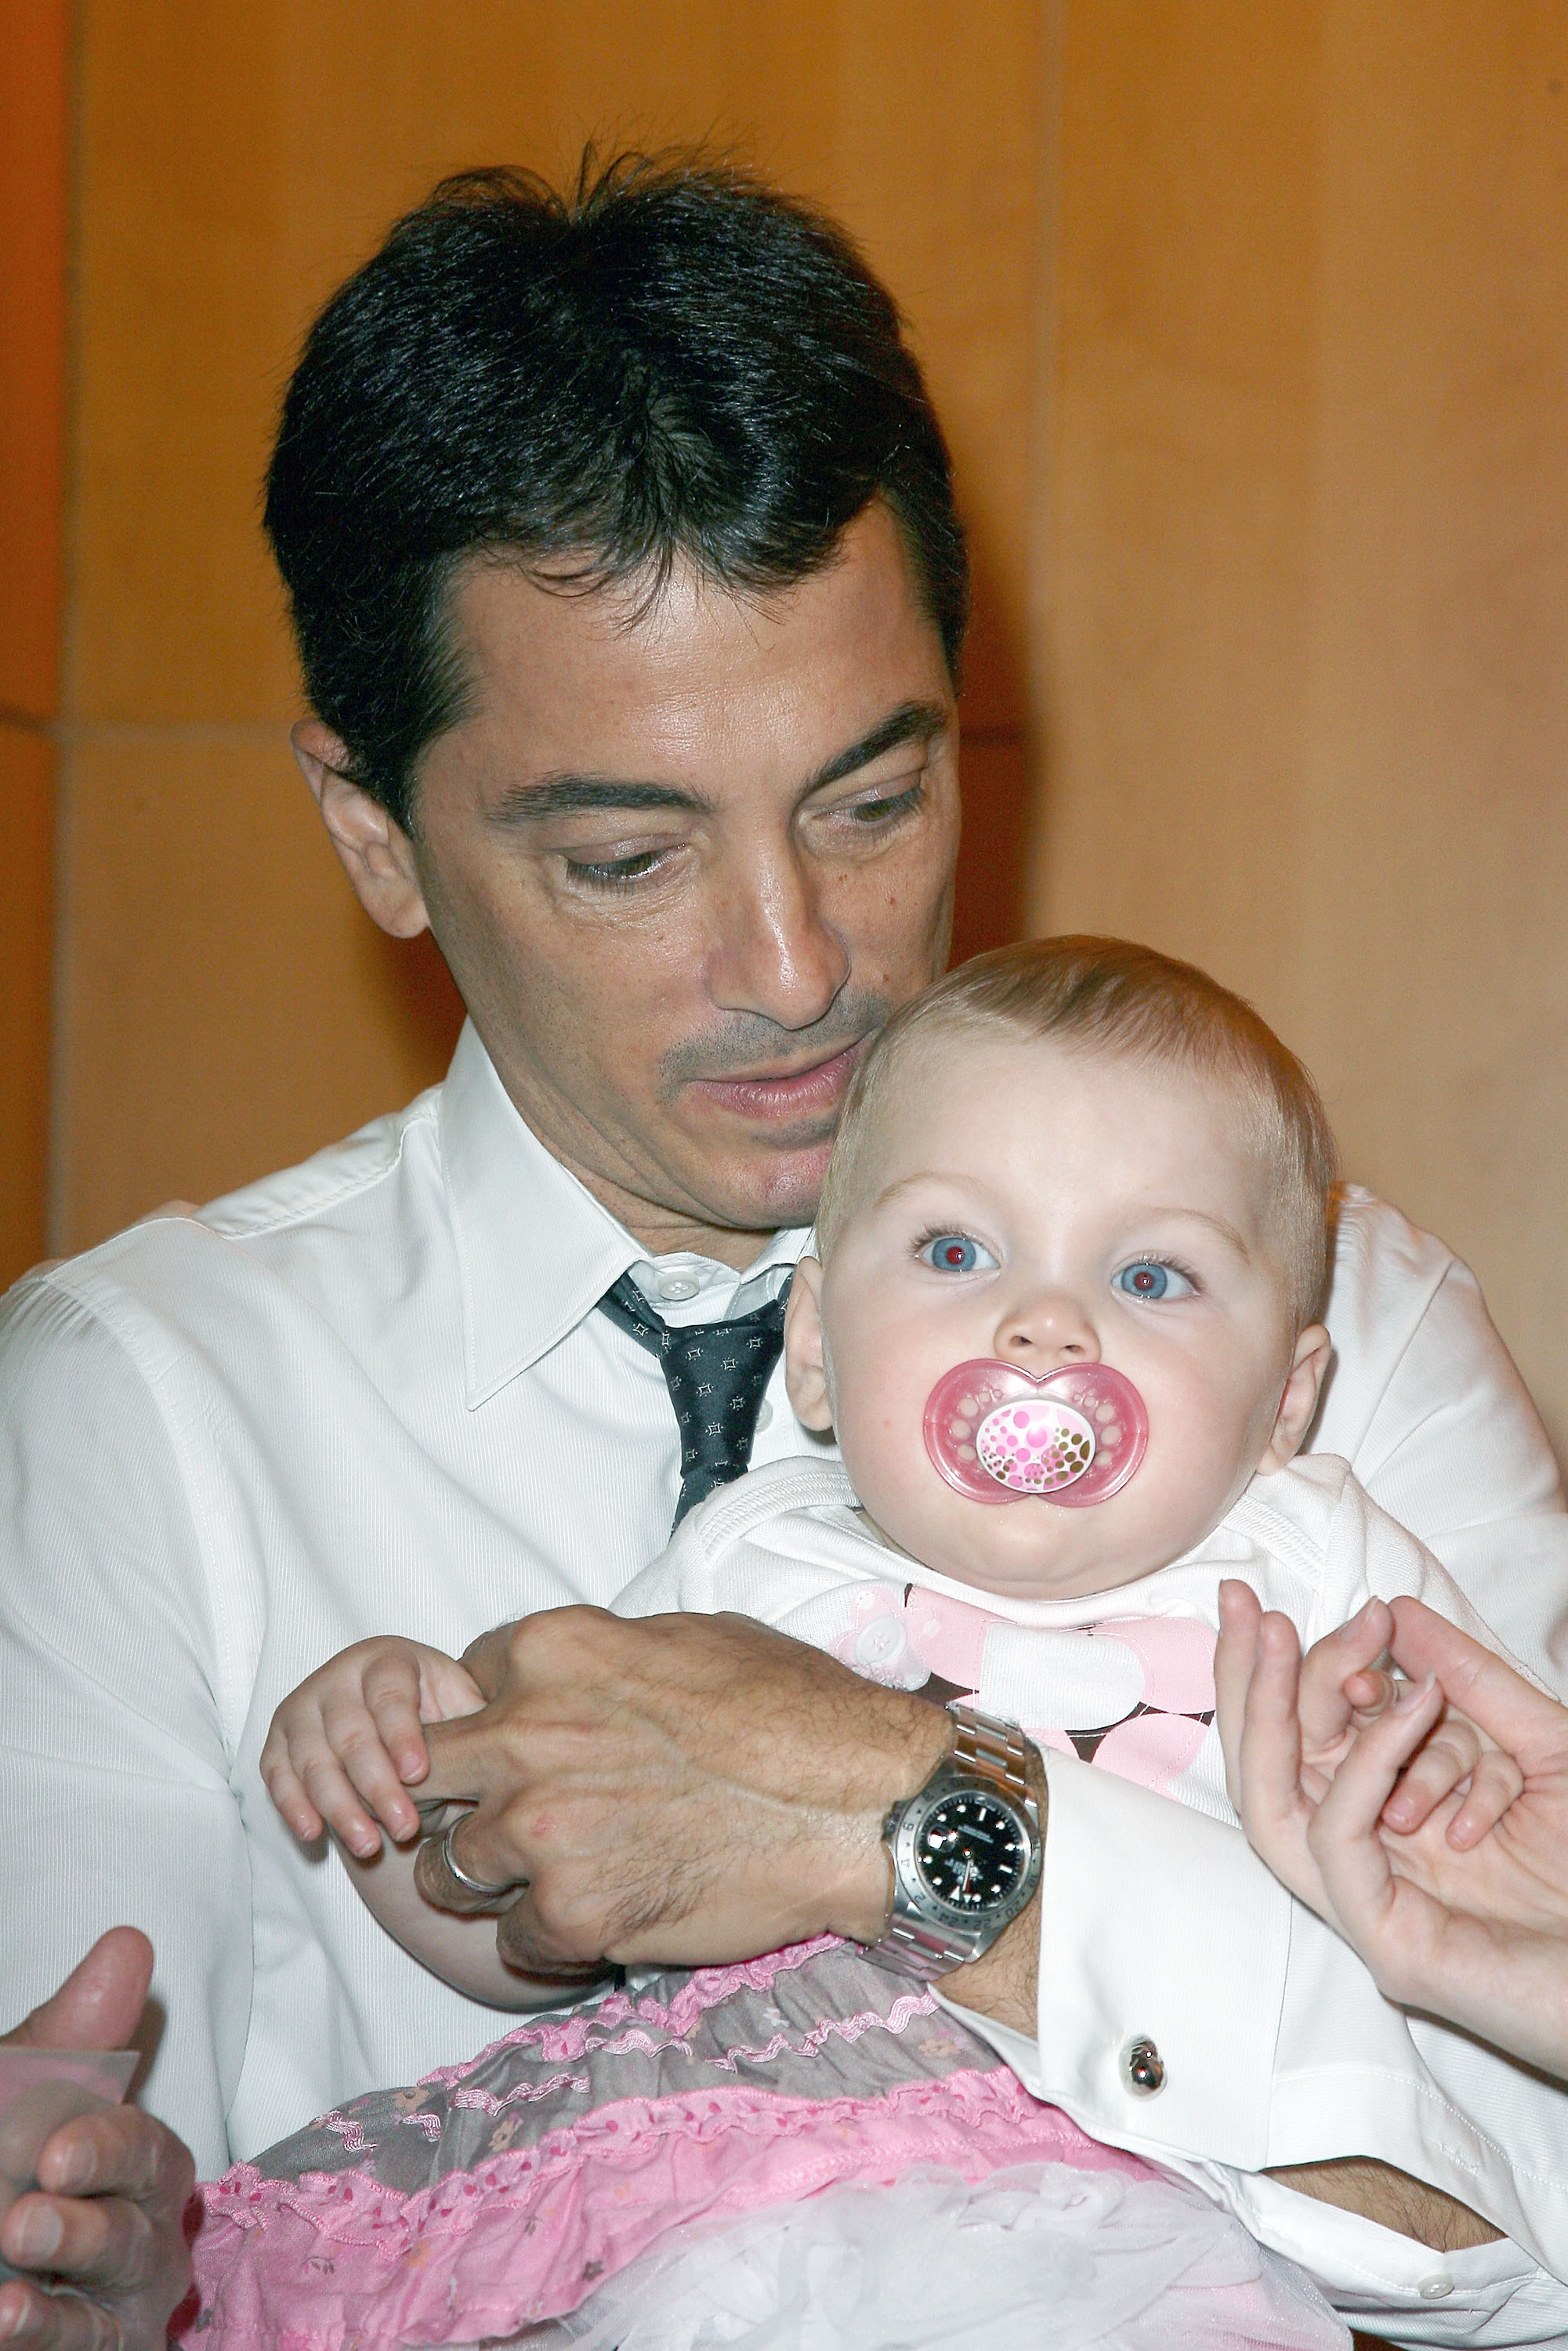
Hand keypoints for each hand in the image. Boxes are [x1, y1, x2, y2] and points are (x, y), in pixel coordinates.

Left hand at [0, 1932, 195, 2350]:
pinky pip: (84, 2347)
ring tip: (5, 2279)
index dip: (109, 2149)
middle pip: (137, 2229)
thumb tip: (129, 1943)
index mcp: (138, 2164)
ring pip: (110, 2302)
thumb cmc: (7, 2155)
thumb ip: (73, 2035)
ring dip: (56, 2296)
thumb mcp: (20, 2095)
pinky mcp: (103, 2348)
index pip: (146, 2150)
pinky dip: (45, 2333)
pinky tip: (5, 2319)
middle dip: (83, 2226)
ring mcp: (122, 2306)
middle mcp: (146, 2235)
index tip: (55, 2154)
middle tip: (22, 2221)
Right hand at [261, 1638, 483, 1854]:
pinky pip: (277, 1774)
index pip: (389, 1692)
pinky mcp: (278, 1742)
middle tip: (406, 1828)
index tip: (418, 1773)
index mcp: (389, 1659)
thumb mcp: (465, 1712)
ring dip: (339, 1806)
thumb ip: (475, 1727)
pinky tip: (313, 1833)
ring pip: (313, 1759)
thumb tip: (494, 1753)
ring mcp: (303, 1707)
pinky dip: (292, 1805)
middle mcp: (339, 1676)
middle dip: (377, 1785)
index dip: (401, 1733)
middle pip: (350, 1732)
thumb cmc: (440, 1721)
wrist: (395, 1733)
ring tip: (369, 1846)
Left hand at [412, 1606, 953, 1974]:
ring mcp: (539, 1828)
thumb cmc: (795, 1713)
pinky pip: (510, 1940)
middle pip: (420, 1774)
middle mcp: (525, 1733)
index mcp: (553, 1651)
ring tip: (558, 1877)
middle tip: (509, 1819)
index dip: (496, 1713)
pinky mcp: (569, 1913)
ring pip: (448, 1869)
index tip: (529, 1742)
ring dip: (493, 1879)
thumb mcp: (691, 1638)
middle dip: (453, 1798)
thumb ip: (605, 1655)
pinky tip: (604, 1917)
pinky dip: (548, 1939)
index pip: (464, 1678)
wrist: (860, 1807)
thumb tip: (578, 1669)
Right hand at [1216, 1587, 1567, 2074]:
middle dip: (1249, 1676)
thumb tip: (1395, 1610)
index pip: (1311, 1740)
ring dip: (1269, 1711)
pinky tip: (1415, 1705)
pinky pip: (1337, 1841)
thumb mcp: (1542, 1749)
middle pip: (1267, 1768)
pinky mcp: (1389, 1944)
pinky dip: (1364, 1764)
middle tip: (1249, 1604)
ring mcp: (1370, 1909)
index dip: (1315, 1666)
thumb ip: (1472, 1685)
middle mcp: (1369, 1865)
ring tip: (1282, 1636)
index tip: (1369, 1611)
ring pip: (1271, 1806)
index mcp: (1391, 1823)